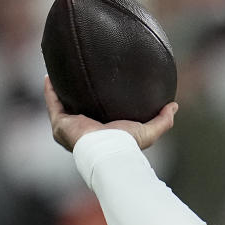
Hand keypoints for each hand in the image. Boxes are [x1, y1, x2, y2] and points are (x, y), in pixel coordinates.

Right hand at [45, 75, 177, 151]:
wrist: (109, 150)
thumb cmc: (127, 144)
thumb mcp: (149, 131)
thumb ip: (163, 120)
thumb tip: (174, 106)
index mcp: (103, 132)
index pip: (99, 116)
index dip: (99, 104)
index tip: (102, 89)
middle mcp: (85, 130)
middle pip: (79, 110)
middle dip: (77, 96)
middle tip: (79, 78)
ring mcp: (70, 128)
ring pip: (62, 105)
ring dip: (61, 91)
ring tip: (61, 73)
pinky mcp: (61, 124)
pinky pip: (53, 103)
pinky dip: (50, 90)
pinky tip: (50, 76)